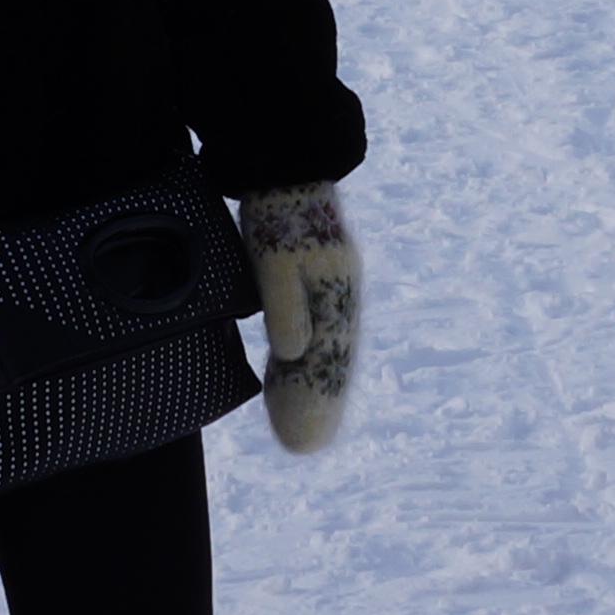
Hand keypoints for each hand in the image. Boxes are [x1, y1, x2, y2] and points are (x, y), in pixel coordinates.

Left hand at [241, 188, 358, 454]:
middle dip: (316, 405)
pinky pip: (309, 330)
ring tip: (294, 423)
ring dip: (308, 386)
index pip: (330, 363)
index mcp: (336, 296)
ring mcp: (326, 290)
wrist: (283, 167)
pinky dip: (300, 358)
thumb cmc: (279, 212)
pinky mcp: (309, 282)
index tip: (305, 440)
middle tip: (301, 447)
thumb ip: (286, 305)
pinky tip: (286, 373)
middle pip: (331, 362)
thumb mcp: (277, 257)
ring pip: (321, 349)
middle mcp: (338, 298)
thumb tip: (293, 351)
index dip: (318, 402)